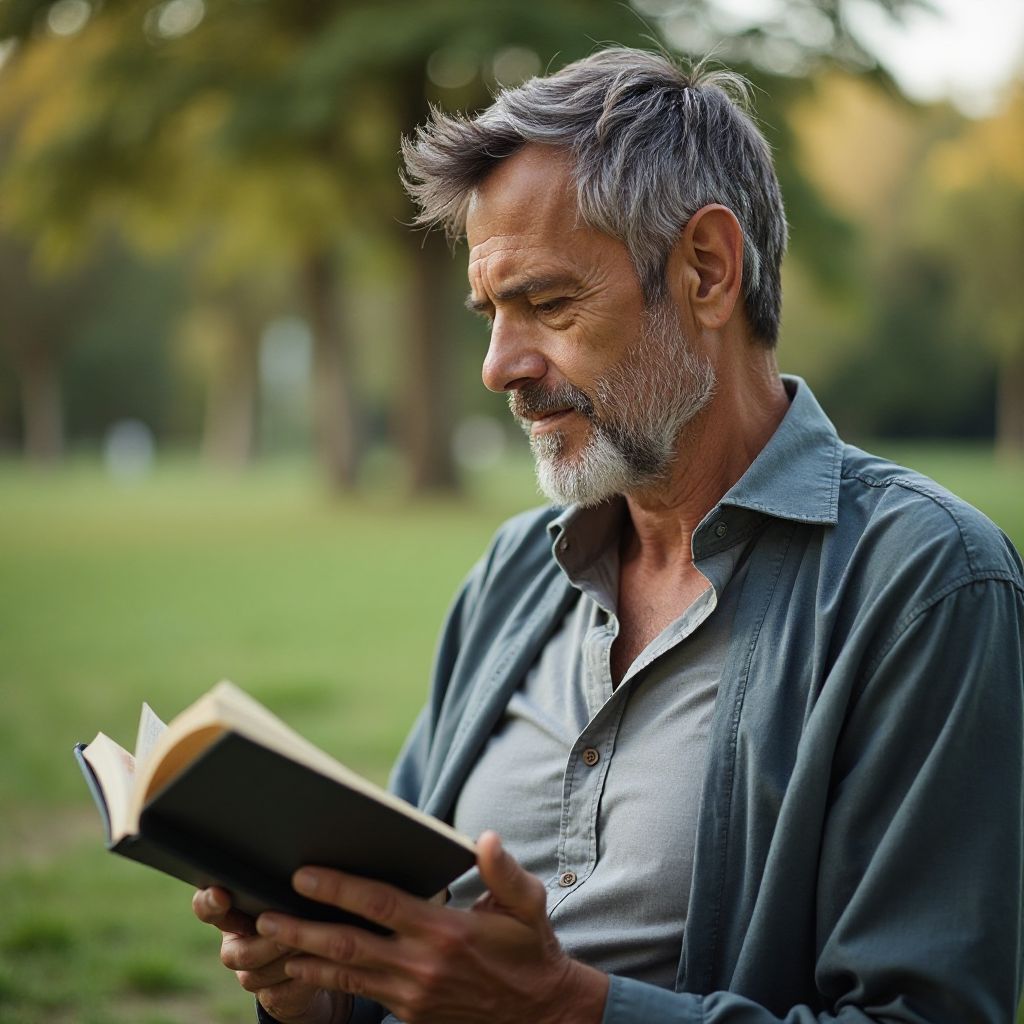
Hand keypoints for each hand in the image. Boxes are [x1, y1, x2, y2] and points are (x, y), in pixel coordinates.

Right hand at [192, 886, 349, 1023]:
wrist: (312, 958)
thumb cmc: (300, 910)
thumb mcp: (290, 894)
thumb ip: (282, 883)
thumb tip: (300, 868)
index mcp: (234, 914)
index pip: (207, 909)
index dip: (209, 903)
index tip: (221, 893)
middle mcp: (236, 947)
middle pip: (239, 952)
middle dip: (270, 939)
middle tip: (294, 923)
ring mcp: (252, 976)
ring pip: (262, 974)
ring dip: (290, 957)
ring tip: (318, 939)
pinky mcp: (272, 997)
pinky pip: (283, 993)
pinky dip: (304, 978)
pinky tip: (322, 964)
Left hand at [254, 831, 608, 1023]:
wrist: (539, 1014)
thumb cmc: (529, 950)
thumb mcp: (527, 905)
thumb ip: (503, 871)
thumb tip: (484, 838)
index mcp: (444, 931)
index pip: (380, 905)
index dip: (339, 888)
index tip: (305, 873)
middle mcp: (420, 964)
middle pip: (347, 943)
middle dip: (302, 927)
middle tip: (265, 911)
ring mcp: (411, 994)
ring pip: (345, 973)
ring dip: (303, 956)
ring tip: (268, 938)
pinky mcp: (408, 1013)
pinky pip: (358, 992)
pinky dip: (325, 978)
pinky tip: (302, 966)